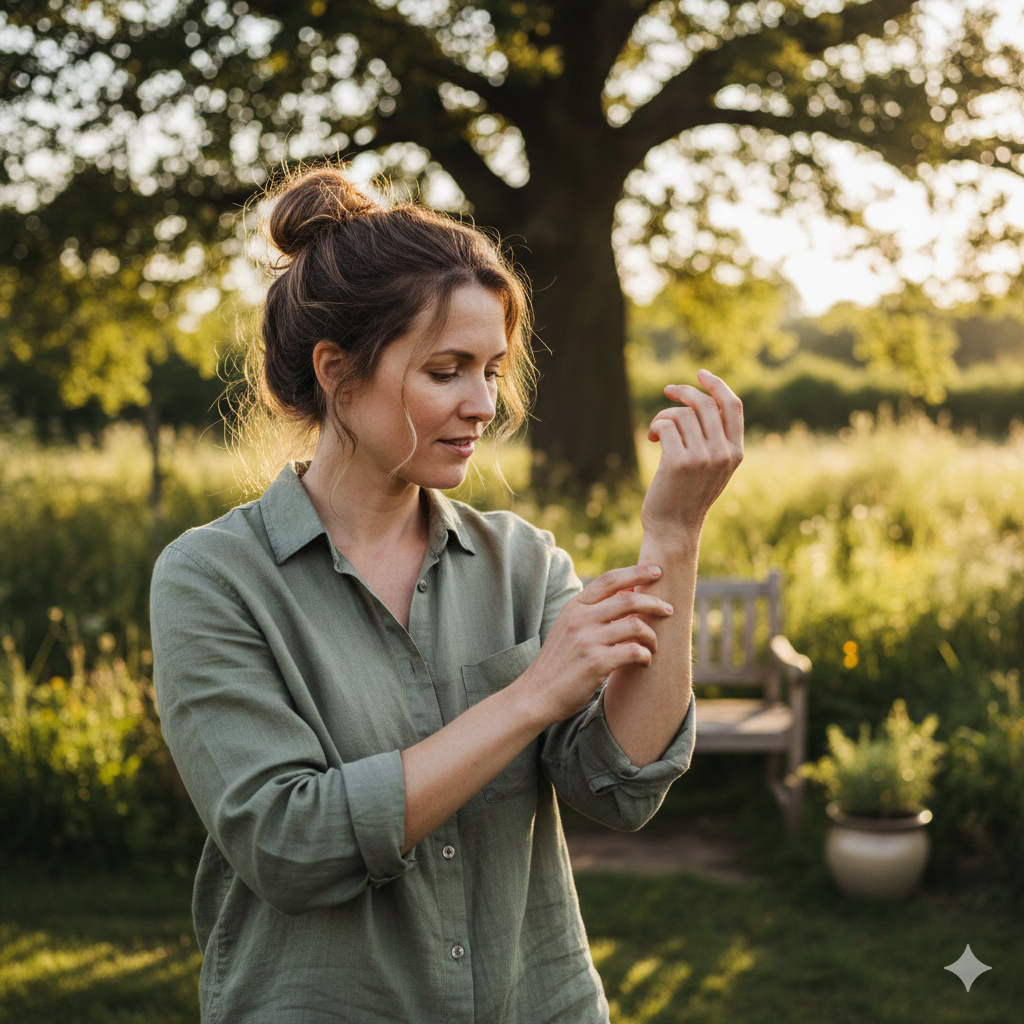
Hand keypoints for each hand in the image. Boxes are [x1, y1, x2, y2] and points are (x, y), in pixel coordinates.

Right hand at [518, 565, 673, 723]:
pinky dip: (646, 655)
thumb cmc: (558, 662)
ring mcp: (587, 640)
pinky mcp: (596, 663)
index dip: (637, 572)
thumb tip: (628, 594)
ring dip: (652, 636)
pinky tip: (644, 661)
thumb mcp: (568, 627)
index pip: (610, 579)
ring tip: (653, 646)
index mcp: (574, 606)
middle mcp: (580, 618)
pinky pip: (634, 651)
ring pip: (636, 625)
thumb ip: (592, 611)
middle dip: (655, 602)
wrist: (537, 694)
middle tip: (668, 610)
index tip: (657, 571)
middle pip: (628, 599)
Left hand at [641, 369, 743, 540]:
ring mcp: (703, 458)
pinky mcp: (679, 462)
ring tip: (656, 431)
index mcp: (736, 453)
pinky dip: (655, 426)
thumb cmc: (688, 496)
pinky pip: (665, 425)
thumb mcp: (712, 468)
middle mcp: (723, 453)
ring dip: (664, 416)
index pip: (733, 406)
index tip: (700, 373)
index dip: (717, 385)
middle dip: (684, 391)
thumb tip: (702, 400)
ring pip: (682, 413)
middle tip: (668, 391)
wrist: (674, 528)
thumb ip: (715, 440)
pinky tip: (651, 438)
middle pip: (705, 403)